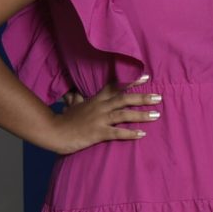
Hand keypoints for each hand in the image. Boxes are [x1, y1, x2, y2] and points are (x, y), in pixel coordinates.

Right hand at [45, 75, 160, 154]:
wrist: (53, 133)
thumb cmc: (64, 121)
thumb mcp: (72, 107)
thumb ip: (76, 100)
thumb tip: (74, 94)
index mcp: (95, 100)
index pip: (115, 86)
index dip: (131, 81)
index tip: (146, 77)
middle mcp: (99, 107)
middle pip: (124, 99)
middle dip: (142, 97)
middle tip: (159, 97)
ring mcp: (98, 119)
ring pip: (123, 114)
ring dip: (141, 115)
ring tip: (156, 115)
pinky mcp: (97, 133)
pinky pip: (117, 132)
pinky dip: (130, 133)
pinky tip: (142, 134)